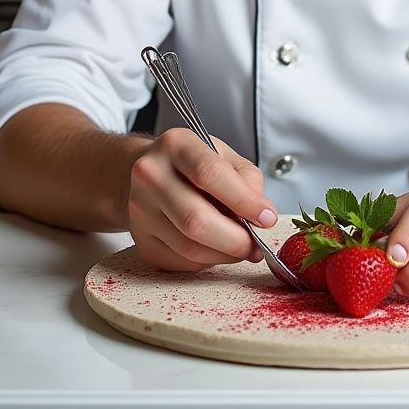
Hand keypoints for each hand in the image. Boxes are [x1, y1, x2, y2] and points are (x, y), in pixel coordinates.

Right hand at [127, 128, 277, 271]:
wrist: (149, 173)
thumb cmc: (193, 163)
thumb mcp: (223, 155)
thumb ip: (246, 180)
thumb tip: (262, 217)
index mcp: (176, 145)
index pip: (210, 174)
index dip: (243, 200)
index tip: (267, 218)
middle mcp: (151, 175)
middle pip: (196, 219)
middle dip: (236, 239)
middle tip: (257, 246)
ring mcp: (140, 210)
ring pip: (189, 247)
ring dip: (224, 254)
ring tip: (242, 248)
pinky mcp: (141, 240)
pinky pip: (181, 262)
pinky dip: (207, 261)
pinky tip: (217, 249)